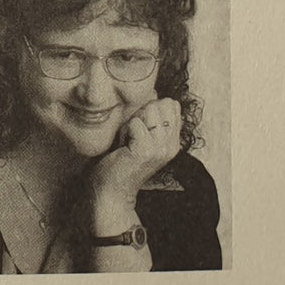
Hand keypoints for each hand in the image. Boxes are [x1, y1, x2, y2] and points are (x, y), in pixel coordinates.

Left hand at [89, 96, 182, 210]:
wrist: (110, 192)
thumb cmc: (119, 162)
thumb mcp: (141, 137)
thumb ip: (151, 119)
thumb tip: (155, 92)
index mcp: (173, 141)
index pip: (172, 104)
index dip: (150, 109)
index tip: (138, 129)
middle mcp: (171, 145)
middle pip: (162, 103)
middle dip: (141, 113)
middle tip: (131, 136)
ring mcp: (161, 148)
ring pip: (150, 109)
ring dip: (132, 121)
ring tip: (127, 141)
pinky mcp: (146, 150)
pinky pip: (135, 122)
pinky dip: (124, 130)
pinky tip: (122, 146)